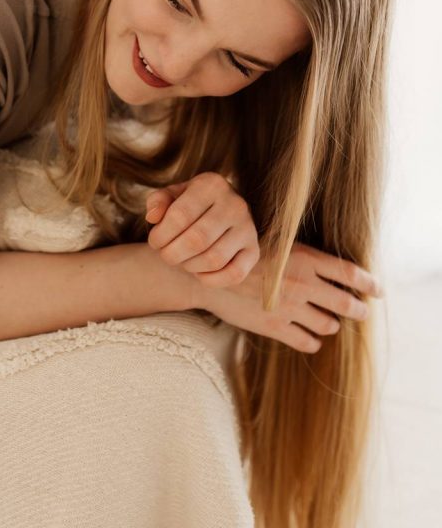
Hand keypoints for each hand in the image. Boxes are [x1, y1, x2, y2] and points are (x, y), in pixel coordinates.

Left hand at [144, 172, 259, 286]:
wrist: (221, 209)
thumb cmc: (190, 203)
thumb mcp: (172, 195)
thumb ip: (157, 201)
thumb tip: (153, 218)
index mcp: (213, 184)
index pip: (180, 215)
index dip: (160, 235)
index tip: (154, 241)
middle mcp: (236, 204)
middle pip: (197, 240)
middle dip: (172, 254)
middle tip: (164, 254)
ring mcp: (248, 228)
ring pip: (214, 260)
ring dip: (189, 267)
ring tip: (181, 260)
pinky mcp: (254, 251)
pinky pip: (234, 275)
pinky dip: (211, 280)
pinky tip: (198, 272)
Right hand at [190, 241, 382, 352]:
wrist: (208, 272)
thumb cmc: (241, 252)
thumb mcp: (276, 243)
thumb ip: (303, 256)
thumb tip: (328, 265)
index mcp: (305, 258)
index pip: (349, 273)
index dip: (369, 283)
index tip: (378, 290)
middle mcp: (302, 283)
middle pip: (345, 303)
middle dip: (358, 309)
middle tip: (362, 311)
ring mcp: (290, 307)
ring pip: (328, 325)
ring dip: (332, 324)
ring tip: (329, 322)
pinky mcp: (275, 326)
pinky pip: (307, 342)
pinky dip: (313, 341)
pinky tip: (311, 338)